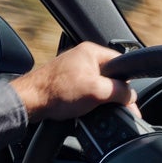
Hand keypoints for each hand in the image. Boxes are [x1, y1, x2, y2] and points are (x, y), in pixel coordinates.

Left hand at [9, 42, 140, 121]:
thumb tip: (132, 96)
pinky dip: (88, 103)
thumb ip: (120, 92)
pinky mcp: (67, 83)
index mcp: (92, 52)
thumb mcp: (98, 92)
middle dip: (112, 94)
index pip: (121, 64)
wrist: (29, 102)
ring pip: (98, 87)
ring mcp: (74, 70)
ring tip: (92, 109)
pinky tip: (83, 110)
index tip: (128, 99)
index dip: (126, 83)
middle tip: (111, 107)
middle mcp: (83, 58)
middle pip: (110, 77)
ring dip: (99, 100)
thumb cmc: (56, 92)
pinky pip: (86, 93)